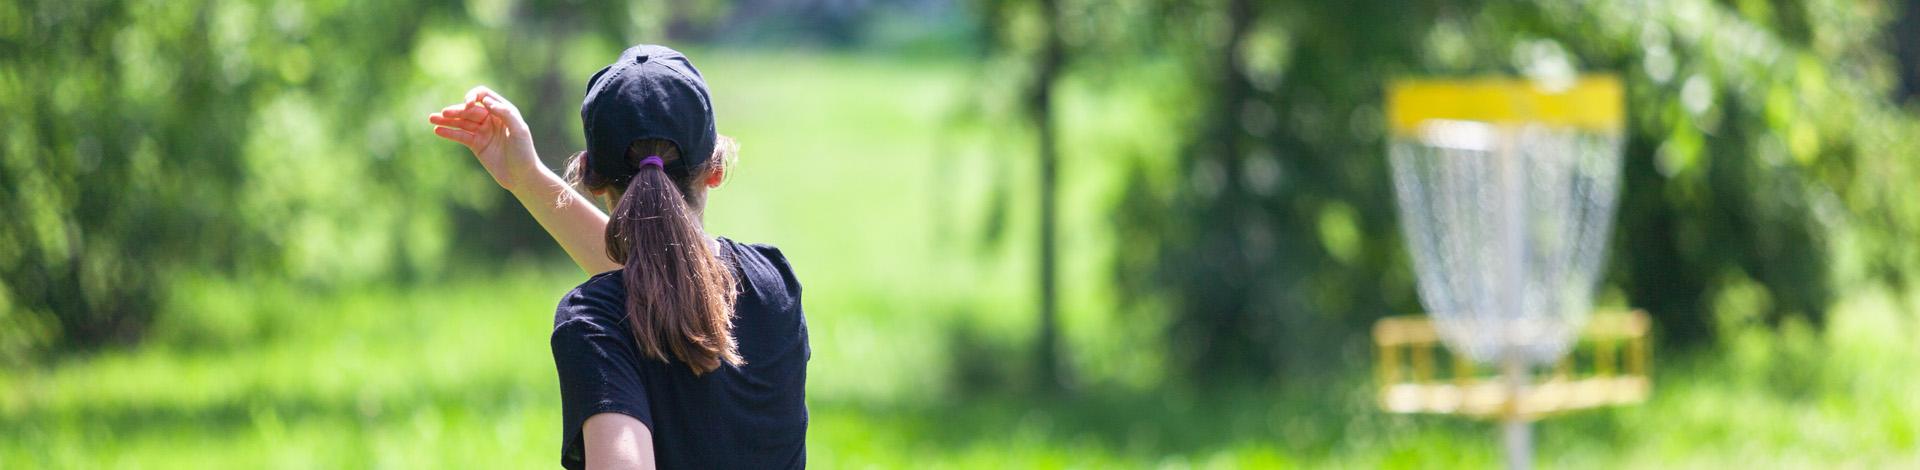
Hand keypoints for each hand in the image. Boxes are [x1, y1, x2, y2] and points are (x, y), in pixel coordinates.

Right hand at [428, 86, 542, 191]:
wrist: (521, 176)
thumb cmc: (524, 152)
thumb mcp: (520, 130)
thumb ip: (505, 114)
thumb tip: (486, 102)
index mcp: (503, 111)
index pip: (483, 96)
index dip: (473, 96)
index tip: (468, 104)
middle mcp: (491, 118)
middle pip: (469, 110)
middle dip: (456, 110)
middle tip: (443, 113)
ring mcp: (482, 131)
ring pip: (462, 122)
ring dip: (447, 120)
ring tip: (432, 118)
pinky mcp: (476, 144)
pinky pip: (460, 135)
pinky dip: (449, 133)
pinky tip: (438, 130)